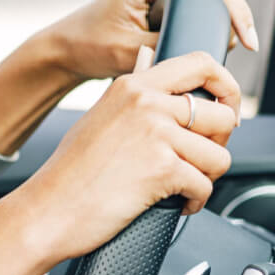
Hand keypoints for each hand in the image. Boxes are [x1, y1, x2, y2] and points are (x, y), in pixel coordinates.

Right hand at [14, 50, 241, 263]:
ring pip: (220, 155)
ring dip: (207, 178)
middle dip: (219, 144)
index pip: (201, 64)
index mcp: (132, 86)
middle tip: (199, 160)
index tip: (225, 108)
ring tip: (182, 186)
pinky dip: (194, 202)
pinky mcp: (162, 169)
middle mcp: (146, 104)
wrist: (47, 211)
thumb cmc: (69, 172)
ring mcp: (155, 135)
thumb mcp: (99, 116)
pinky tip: (175, 204)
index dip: (226, 86)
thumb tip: (152, 67)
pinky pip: (205, 186)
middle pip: (222, 114)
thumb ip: (132, 94)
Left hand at [37, 0, 260, 82]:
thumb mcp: (131, 50)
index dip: (235, 9)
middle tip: (242, 48)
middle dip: (233, 15)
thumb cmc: (90, 46)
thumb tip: (209, 47)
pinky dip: (208, 21)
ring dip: (222, 18)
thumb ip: (169, 45)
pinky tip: (213, 44)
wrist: (67, 48)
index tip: (246, 39)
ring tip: (226, 49)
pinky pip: (197, 3)